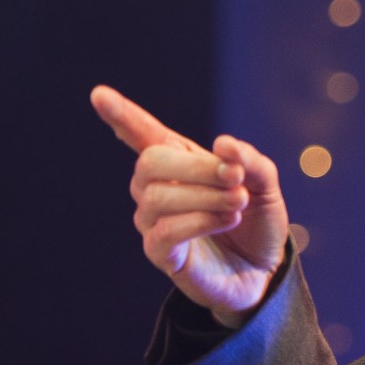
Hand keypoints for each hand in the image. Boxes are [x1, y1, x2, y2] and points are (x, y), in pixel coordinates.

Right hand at [91, 85, 288, 326]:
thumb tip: (223, 143)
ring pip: (158, 196)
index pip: (143, 135)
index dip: (122, 116)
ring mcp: (153, 221)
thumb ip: (250, 162)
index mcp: (179, 163)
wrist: (264, 270)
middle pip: (151, 161)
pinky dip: (201, 220)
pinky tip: (227, 220)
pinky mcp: (159, 253)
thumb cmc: (257, 221)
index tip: (99, 94)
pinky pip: (165, 231)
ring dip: (207, 196)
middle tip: (236, 179)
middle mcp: (157, 188)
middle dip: (197, 166)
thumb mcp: (265, 185)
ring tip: (239, 203)